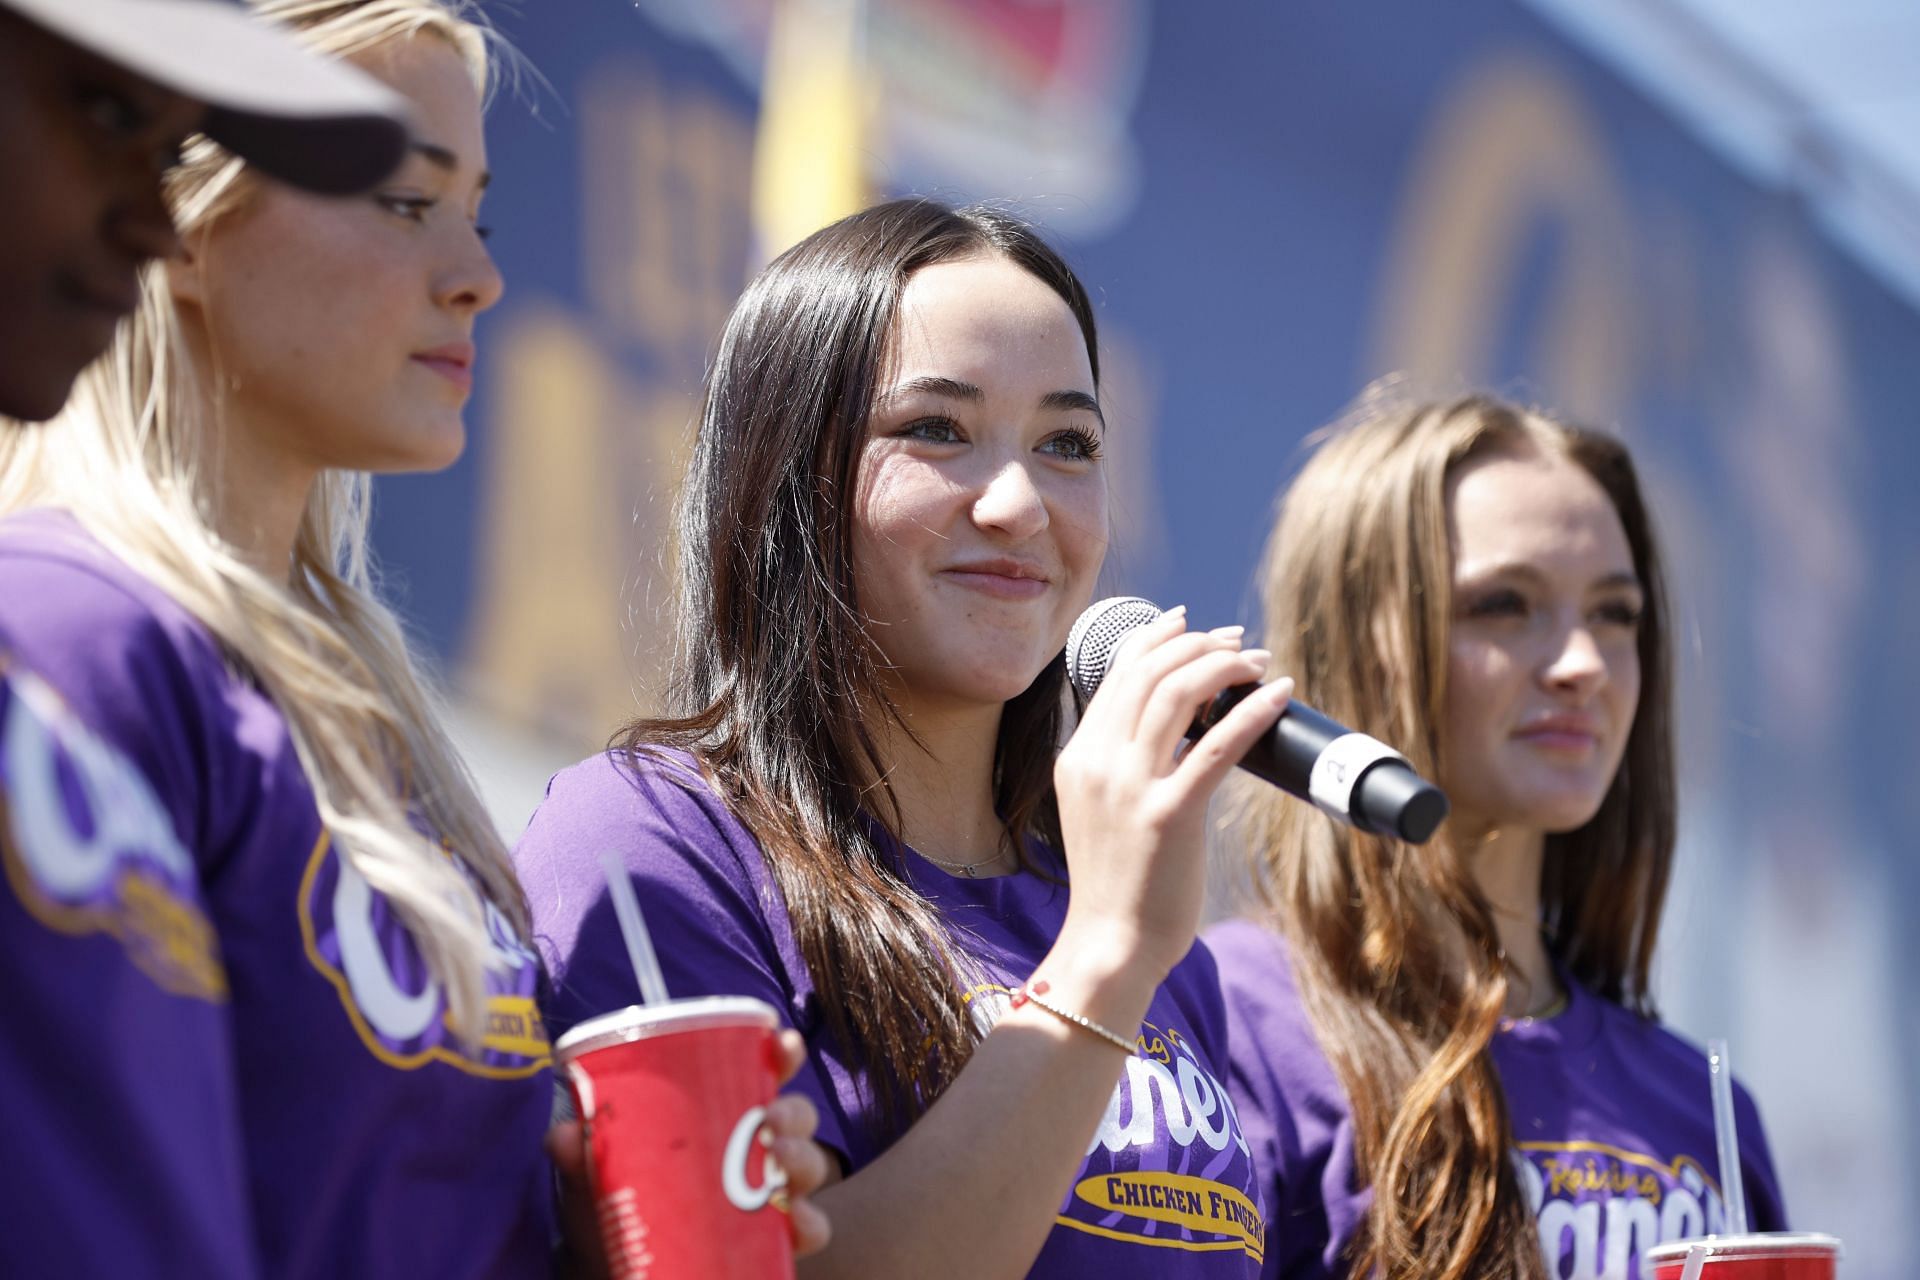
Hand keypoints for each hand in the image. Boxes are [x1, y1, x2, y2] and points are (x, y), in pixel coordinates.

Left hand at [547, 1029, 833, 1275]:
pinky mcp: (772, 1240)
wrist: (623, 1271)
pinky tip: (795, 1225)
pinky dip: (809, 1224)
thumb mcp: (597, 1181)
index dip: (780, 1053)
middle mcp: (754, 1151)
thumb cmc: (619, 1213)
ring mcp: (769, 1195)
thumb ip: (582, 1158)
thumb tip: (563, 1136)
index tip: (783, 1044)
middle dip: (794, 1111)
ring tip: (780, 1165)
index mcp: (720, 1118)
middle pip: (794, 1117)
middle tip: (770, 1120)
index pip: (760, 1074)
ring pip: (809, 1166)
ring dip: (804, 1159)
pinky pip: (809, 1229)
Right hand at [1051, 607, 1293, 980]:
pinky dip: (1251, 711)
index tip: (1189, 623)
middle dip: (1198, 644)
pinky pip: (1217, 746)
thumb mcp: (1100, 810)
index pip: (1117, 674)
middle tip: (1236, 641)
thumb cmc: (1116, 884)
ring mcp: (1130, 787)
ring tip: (1256, 661)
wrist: (1110, 944)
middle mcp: (1098, 762)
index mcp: (1078, 757)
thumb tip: (1176, 729)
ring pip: (1178, 694)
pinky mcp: (1169, 815)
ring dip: (1224, 666)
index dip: (1156, 638)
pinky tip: (1277, 694)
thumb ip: (1120, 767)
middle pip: (1149, 672)